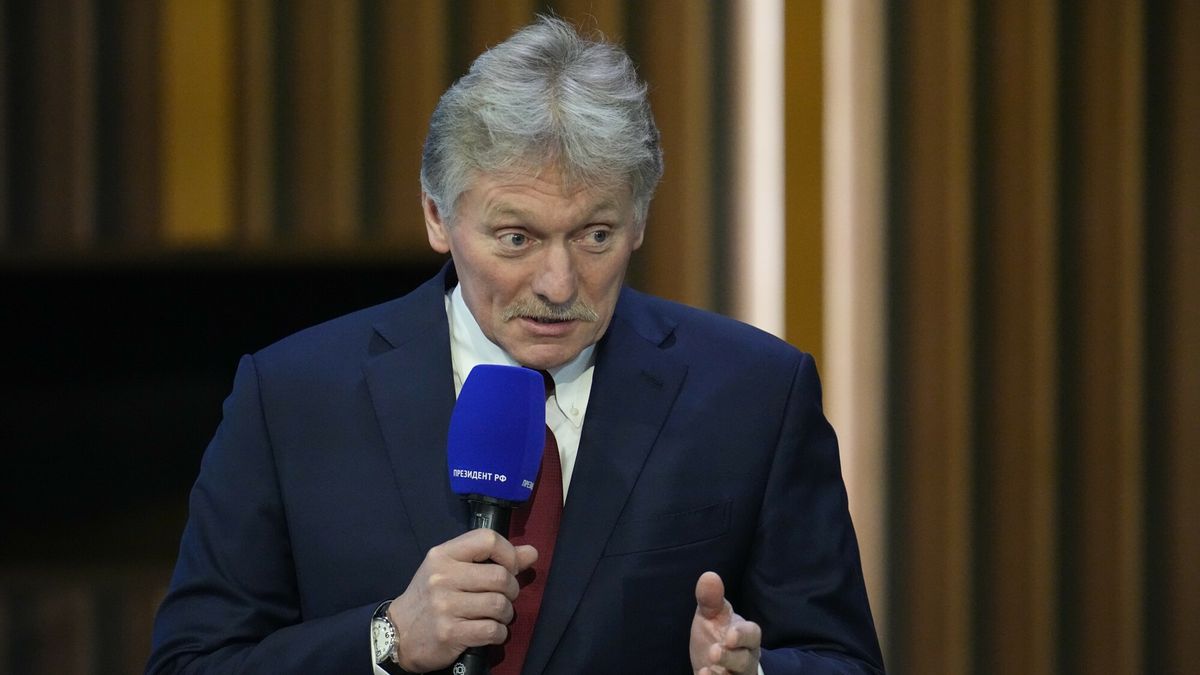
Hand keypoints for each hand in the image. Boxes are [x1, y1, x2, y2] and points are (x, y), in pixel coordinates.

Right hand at [386, 529, 537, 672]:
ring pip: (499, 604)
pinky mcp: (449, 633)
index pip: (488, 540)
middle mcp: (442, 577)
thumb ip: (490, 559)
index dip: (509, 553)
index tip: (510, 567)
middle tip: (504, 596)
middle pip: (500, 576)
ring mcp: (445, 606)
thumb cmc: (429, 598)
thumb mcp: (452, 570)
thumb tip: (532, 552)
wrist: (397, 634)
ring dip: (506, 613)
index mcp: (443, 555)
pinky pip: (492, 630)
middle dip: (511, 589)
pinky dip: (499, 633)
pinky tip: (490, 631)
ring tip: (497, 615)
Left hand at [690, 571, 761, 674]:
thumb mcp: (713, 615)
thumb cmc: (717, 634)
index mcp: (746, 637)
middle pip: (744, 661)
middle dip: (731, 657)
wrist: (716, 662)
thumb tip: (709, 576)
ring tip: (706, 670)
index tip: (729, 634)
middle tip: (714, 651)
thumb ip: (711, 599)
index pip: (752, 635)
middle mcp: (745, 659)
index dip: (742, 635)